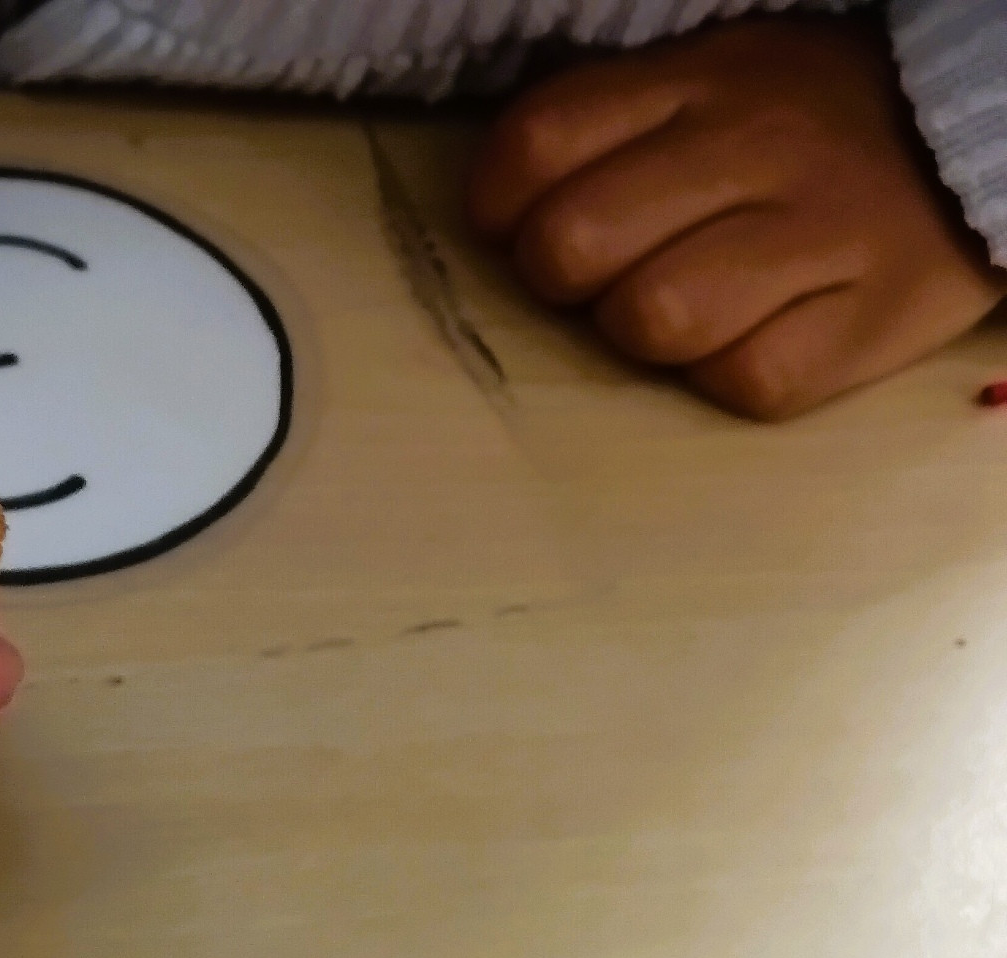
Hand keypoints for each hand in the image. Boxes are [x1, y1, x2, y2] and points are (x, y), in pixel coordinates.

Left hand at [468, 18, 1006, 418]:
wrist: (981, 143)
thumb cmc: (811, 125)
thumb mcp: (710, 82)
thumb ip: (606, 127)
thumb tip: (494, 208)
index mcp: (702, 80)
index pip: (538, 144)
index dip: (499, 205)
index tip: (519, 227)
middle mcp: (758, 148)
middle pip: (574, 244)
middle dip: (563, 279)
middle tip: (604, 277)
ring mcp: (822, 235)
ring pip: (652, 320)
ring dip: (645, 333)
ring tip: (686, 306)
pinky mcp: (871, 324)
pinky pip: (745, 381)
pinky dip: (731, 375)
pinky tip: (754, 338)